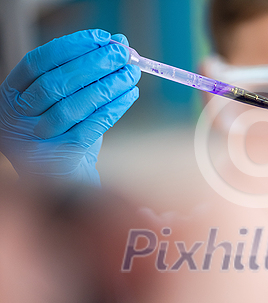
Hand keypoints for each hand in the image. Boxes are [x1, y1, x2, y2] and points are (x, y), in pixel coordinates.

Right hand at [0, 29, 140, 184]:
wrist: (69, 175)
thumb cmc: (68, 130)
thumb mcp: (72, 97)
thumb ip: (88, 70)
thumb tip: (119, 42)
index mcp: (11, 94)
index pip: (38, 61)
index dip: (71, 47)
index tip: (102, 37)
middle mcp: (16, 117)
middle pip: (56, 84)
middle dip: (94, 65)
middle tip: (123, 54)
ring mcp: (35, 139)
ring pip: (73, 106)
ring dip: (108, 86)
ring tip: (132, 74)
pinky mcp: (59, 156)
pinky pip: (91, 127)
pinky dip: (113, 108)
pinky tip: (130, 94)